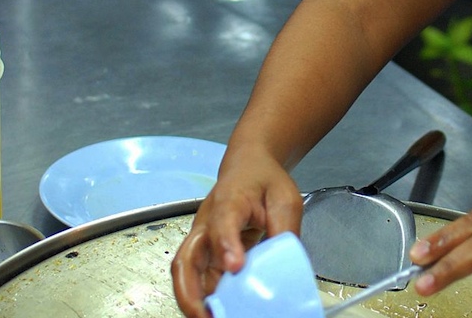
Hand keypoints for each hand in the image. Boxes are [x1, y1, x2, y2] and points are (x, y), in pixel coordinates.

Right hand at [171, 148, 302, 317]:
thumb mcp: (285, 197)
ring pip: (186, 274)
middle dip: (190, 292)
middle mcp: (207, 223)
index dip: (226, 245)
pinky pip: (199, 280)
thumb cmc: (264, 180)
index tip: (236, 266)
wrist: (248, 167)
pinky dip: (205, 299)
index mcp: (229, 201)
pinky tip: (220, 313)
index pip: (222, 222)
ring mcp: (202, 240)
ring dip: (194, 301)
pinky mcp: (205, 254)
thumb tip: (284, 266)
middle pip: (186, 257)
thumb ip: (284, 228)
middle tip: (206, 316)